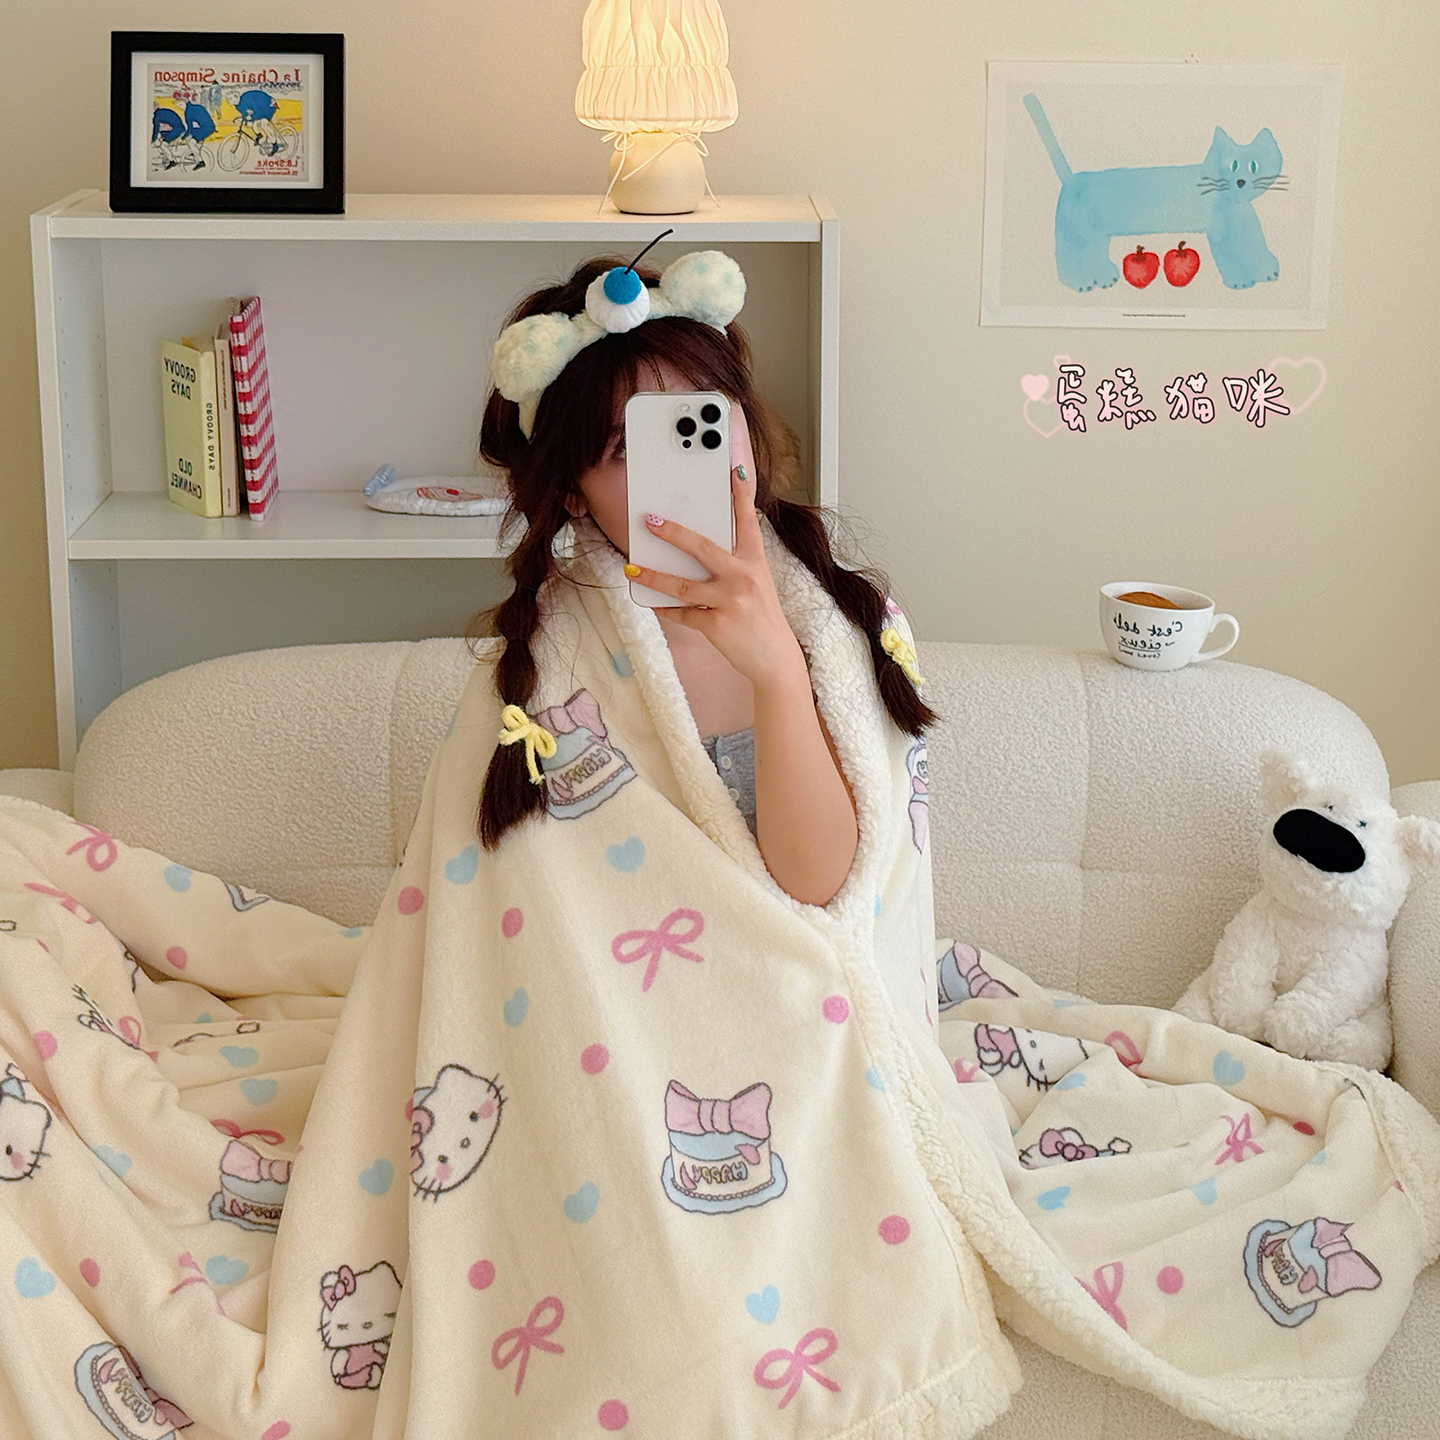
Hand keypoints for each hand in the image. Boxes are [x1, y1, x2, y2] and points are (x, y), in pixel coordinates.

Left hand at [623, 467, 805, 690]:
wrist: (775, 659)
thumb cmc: (761, 618)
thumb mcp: (757, 583)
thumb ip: (734, 564)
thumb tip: (695, 550)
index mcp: (755, 561)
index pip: (747, 520)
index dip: (740, 494)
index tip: (733, 469)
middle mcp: (744, 577)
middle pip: (702, 547)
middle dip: (672, 532)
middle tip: (650, 520)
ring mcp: (730, 601)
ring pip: (682, 584)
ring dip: (652, 575)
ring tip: (632, 568)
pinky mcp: (717, 625)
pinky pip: (682, 613)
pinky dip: (665, 608)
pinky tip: (652, 602)